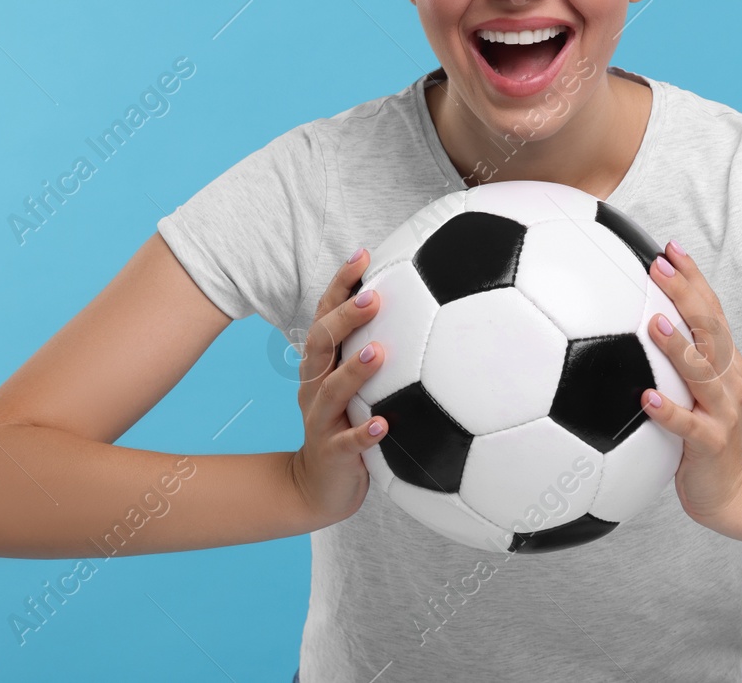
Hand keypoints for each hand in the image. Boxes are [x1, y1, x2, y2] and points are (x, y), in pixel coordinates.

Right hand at [285, 247, 387, 527]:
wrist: (318, 487)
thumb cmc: (346, 424)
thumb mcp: (356, 385)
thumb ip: (376, 348)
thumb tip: (426, 304)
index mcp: (322, 365)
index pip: (325, 315)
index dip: (340, 285)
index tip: (363, 254)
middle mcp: (315, 386)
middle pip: (321, 344)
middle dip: (344, 317)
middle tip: (374, 296)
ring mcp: (320, 420)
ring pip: (330, 391)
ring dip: (354, 371)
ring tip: (378, 352)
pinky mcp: (330, 453)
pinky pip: (345, 443)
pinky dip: (363, 434)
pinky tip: (384, 426)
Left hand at [640, 240, 741, 535]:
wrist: (727, 491)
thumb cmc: (696, 431)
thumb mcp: (685, 388)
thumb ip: (666, 356)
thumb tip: (625, 317)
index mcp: (722, 361)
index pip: (710, 309)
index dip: (693, 277)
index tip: (669, 246)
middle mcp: (727, 378)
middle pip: (711, 328)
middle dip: (686, 293)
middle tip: (658, 264)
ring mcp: (722, 410)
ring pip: (703, 373)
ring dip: (678, 346)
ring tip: (652, 322)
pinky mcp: (710, 444)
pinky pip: (689, 426)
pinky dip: (669, 411)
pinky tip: (647, 399)